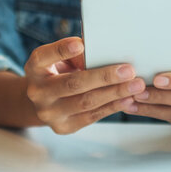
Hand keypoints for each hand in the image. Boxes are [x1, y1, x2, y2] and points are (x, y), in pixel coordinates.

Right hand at [24, 37, 145, 134]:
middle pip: (73, 84)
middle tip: (129, 70)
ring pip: (86, 102)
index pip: (43, 57)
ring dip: (114, 93)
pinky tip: (128, 99)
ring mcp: (49, 113)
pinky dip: (112, 107)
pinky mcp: (63, 127)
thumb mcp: (63, 60)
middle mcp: (37, 92)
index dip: (61, 50)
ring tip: (136, 85)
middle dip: (104, 77)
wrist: (46, 102)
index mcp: (34, 68)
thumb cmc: (60, 72)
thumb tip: (106, 52)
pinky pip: (92, 116)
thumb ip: (78, 55)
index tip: (80, 44)